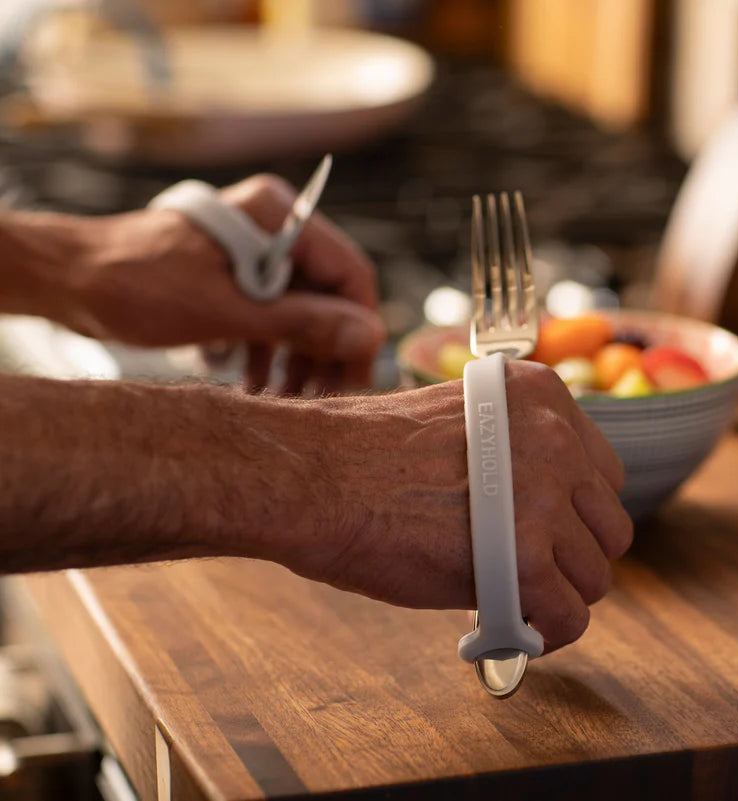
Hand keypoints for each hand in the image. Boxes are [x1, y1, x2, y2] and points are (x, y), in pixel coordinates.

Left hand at [75, 174, 383, 393]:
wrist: (64, 278)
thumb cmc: (136, 283)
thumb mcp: (226, 311)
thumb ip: (302, 323)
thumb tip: (370, 337)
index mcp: (278, 216)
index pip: (349, 273)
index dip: (359, 329)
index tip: (359, 377)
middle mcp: (272, 228)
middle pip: (326, 296)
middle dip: (325, 351)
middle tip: (325, 400)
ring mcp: (252, 252)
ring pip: (298, 311)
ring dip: (296, 359)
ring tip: (287, 401)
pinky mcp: (230, 276)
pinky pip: (268, 315)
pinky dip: (266, 351)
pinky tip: (255, 386)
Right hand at [265, 361, 632, 653]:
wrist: (314, 478)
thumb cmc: (363, 457)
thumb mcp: (461, 425)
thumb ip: (514, 456)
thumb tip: (544, 516)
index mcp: (541, 396)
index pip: (603, 472)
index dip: (574, 514)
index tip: (546, 534)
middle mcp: (556, 438)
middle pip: (609, 526)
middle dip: (572, 556)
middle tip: (529, 573)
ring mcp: (545, 497)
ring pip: (595, 574)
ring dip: (558, 595)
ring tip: (513, 602)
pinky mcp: (524, 558)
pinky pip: (570, 615)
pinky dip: (547, 633)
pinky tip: (515, 630)